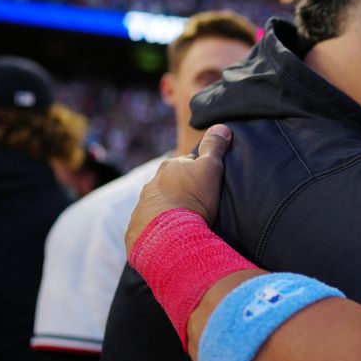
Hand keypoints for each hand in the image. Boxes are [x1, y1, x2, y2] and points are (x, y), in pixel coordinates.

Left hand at [125, 125, 232, 256]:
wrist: (169, 234)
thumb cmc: (193, 198)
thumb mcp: (210, 169)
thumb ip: (214, 147)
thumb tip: (222, 126)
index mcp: (170, 167)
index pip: (185, 163)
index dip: (197, 170)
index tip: (206, 179)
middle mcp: (153, 182)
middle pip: (168, 181)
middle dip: (178, 187)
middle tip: (195, 199)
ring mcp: (143, 205)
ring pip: (157, 201)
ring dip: (168, 207)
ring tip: (182, 219)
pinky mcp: (138, 226)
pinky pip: (149, 223)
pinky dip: (159, 225)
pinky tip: (169, 233)